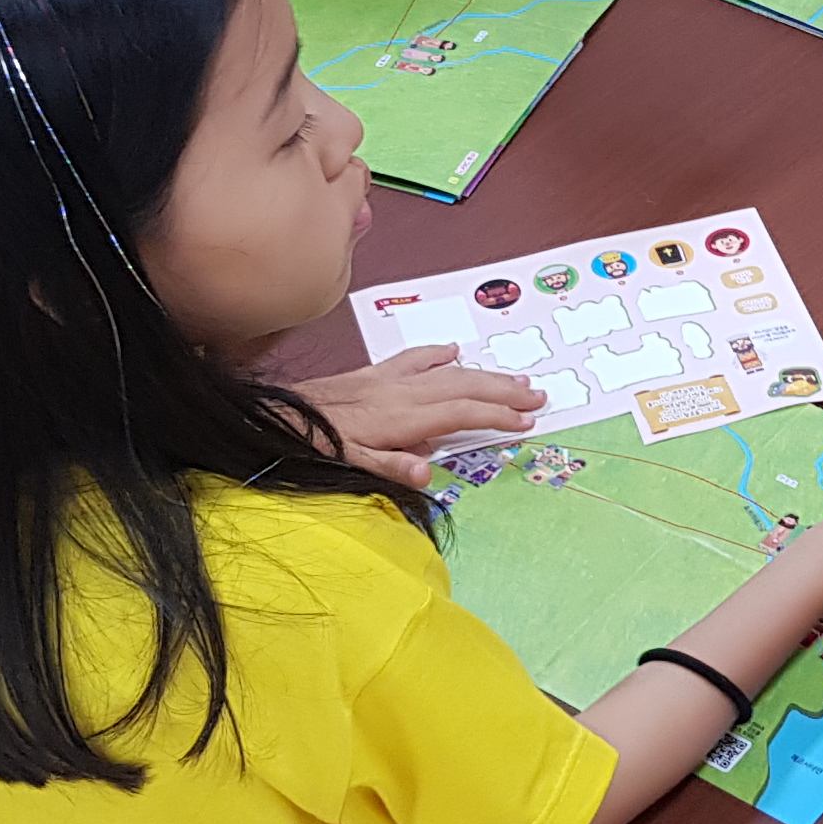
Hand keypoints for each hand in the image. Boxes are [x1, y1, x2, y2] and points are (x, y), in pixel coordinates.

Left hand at [286, 346, 542, 483]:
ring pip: (449, 372)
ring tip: (516, 379)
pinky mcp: (377, 372)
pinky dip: (438, 354)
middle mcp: (404, 392)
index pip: (462, 413)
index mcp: (404, 417)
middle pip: (466, 387)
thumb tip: (430, 472)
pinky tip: (454, 351)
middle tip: (538, 396)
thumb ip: (392, 466)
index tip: (526, 420)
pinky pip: (415, 358)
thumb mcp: (352, 463)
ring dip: (485, 375)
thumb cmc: (320, 443)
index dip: (497, 416)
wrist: (284, 414)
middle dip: (505, 392)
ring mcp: (392, 379)